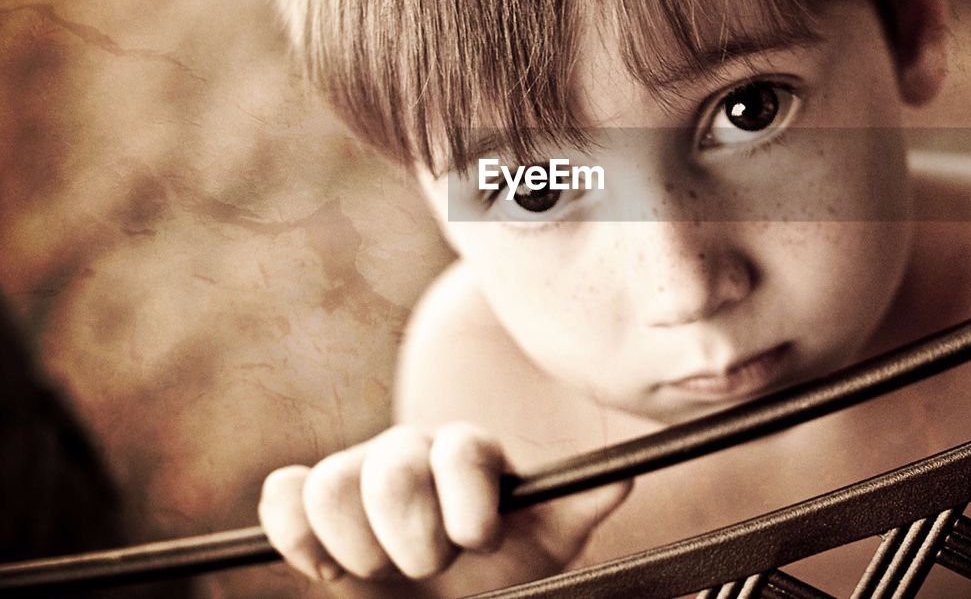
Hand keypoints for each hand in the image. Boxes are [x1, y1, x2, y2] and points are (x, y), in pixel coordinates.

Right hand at [258, 423, 630, 594]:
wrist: (453, 593)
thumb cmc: (503, 567)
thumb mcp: (548, 541)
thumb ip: (577, 507)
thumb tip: (624, 477)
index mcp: (468, 455)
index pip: (462, 449)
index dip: (466, 497)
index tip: (480, 542)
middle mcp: (410, 454)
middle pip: (392, 468)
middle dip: (411, 532)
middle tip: (430, 567)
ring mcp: (357, 476)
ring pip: (329, 481)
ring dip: (355, 542)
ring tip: (381, 572)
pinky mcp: (310, 508)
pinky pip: (284, 496)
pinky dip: (296, 532)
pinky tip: (326, 568)